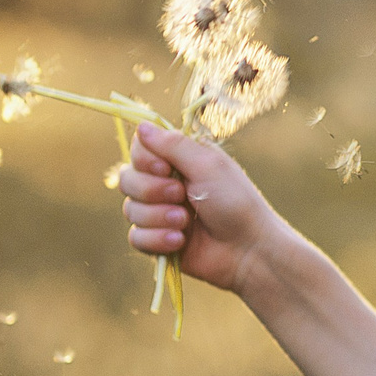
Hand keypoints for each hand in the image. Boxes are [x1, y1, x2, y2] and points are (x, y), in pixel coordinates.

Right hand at [119, 123, 283, 296]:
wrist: (248, 249)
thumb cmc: (236, 201)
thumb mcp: (207, 165)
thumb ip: (173, 145)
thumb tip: (142, 126)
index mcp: (178, 161)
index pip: (139, 150)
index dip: (144, 160)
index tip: (165, 168)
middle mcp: (165, 184)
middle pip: (127, 179)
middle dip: (151, 190)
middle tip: (181, 195)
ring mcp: (159, 213)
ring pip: (130, 209)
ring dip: (158, 216)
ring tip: (186, 222)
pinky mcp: (158, 241)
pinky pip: (136, 237)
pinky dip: (157, 239)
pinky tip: (180, 241)